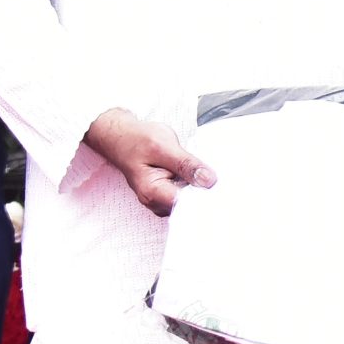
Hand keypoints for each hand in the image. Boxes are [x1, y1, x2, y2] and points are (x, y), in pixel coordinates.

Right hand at [83, 107, 214, 217]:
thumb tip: (209, 181)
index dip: (206, 198)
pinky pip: (184, 195)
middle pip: (188, 207)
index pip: (186, 206)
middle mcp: (154, 202)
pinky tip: (200, 176)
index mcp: (153, 192)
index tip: (222, 189)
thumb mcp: (165, 146)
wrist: (122, 136)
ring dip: (200, 190)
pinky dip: (194, 187)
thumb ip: (187, 165)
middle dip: (205, 195)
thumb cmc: (138, 140)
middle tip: (220, 181)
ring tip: (210, 176)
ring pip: (188, 202)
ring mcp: (159, 200)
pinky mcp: (164, 194)